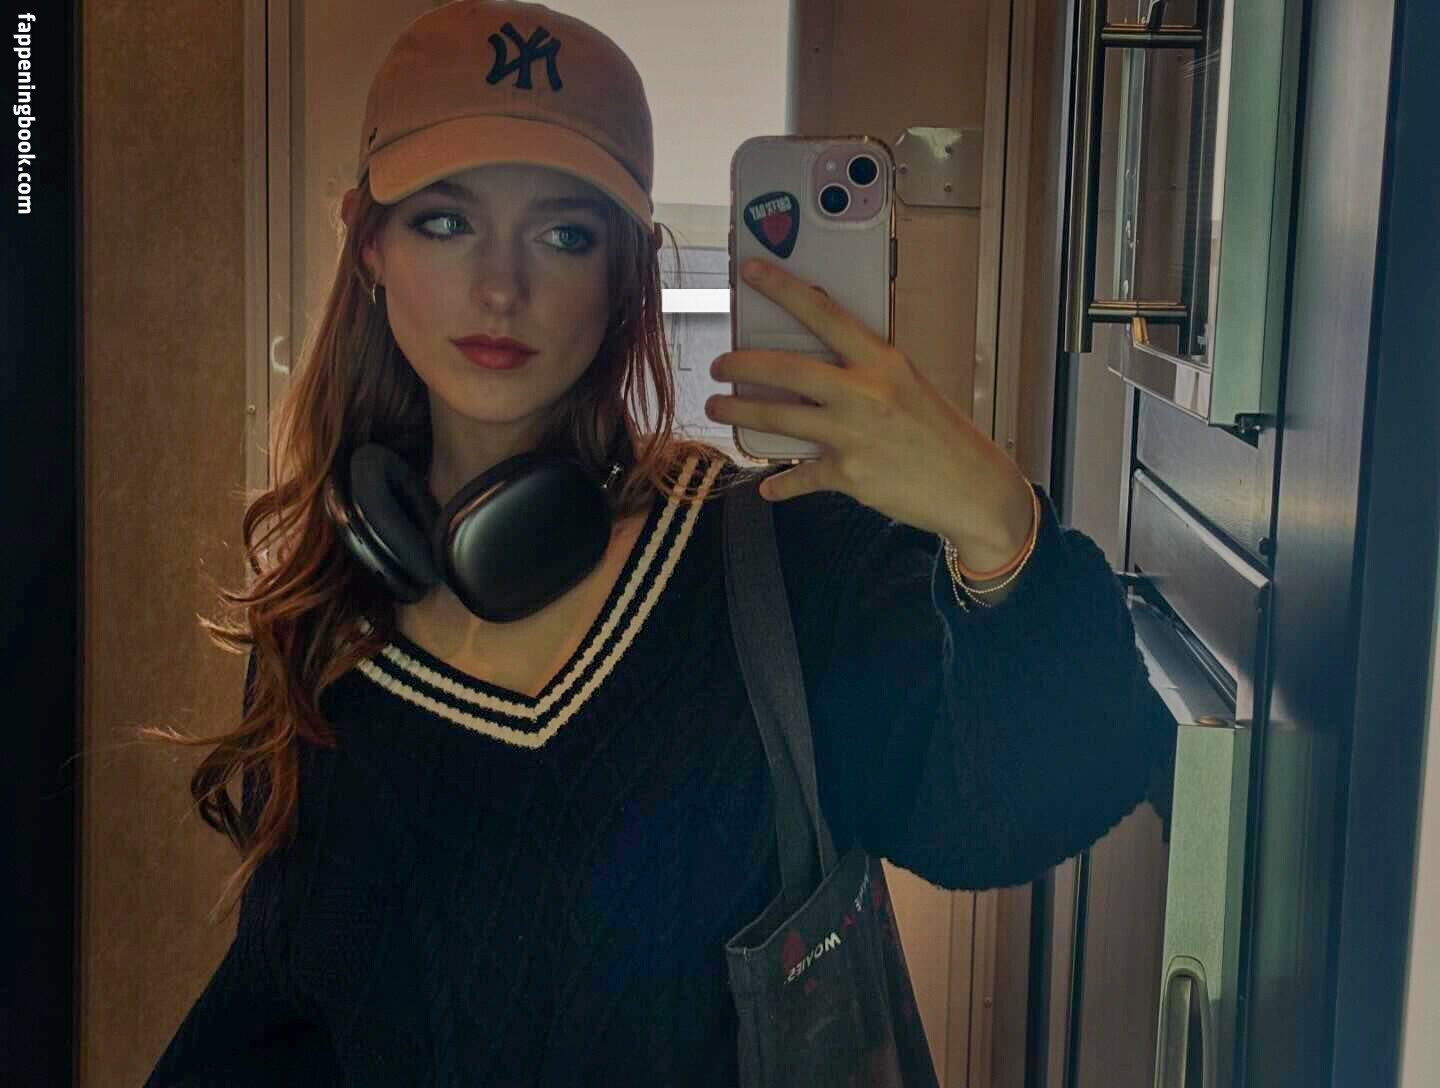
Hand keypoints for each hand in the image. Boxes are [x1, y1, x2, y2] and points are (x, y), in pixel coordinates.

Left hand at [705, 256, 1034, 569]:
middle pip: (786, 369)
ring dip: (739, 413)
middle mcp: (864, 393)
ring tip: (718, 409)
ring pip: (778, 418)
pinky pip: (800, 477)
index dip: (783, 289)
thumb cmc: (941, 434)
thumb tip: (818, 364)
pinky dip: (780, 483)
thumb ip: (865, 372)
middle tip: (719, 365)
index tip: (751, 271)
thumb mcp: (908, 386)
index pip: (824, 314)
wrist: (972, 487)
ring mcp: (853, 435)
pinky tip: (767, 486)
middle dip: (741, 364)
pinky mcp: (848, 475)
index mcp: (882, 362)